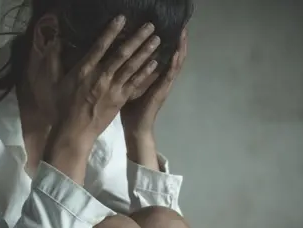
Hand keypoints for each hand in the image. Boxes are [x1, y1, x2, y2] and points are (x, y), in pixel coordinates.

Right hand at [43, 16, 161, 183]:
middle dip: (137, 38)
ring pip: (132, 67)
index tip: (122, 18)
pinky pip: (135, 83)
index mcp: (84, 70)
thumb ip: (54, 60)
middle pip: (122, 54)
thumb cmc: (63, 106)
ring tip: (157, 39)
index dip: (111, 31)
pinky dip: (145, 72)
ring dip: (145, 52)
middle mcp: (101, 76)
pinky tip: (155, 62)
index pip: (100, 46)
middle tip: (150, 25)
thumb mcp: (54, 82)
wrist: (75, 131)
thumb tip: (54, 41)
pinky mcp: (120, 99)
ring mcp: (113, 88)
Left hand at [121, 29, 187, 168]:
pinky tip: (177, 53)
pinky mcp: (162, 91)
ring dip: (180, 48)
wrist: (135, 128)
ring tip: (183, 33)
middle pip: (173, 55)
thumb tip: (119, 55)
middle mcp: (162, 79)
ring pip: (175, 63)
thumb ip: (129, 71)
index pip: (164, 55)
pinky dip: (174, 63)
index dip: (169, 42)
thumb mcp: (129, 84)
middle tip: (181, 25)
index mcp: (154, 76)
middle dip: (177, 40)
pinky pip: (170, 75)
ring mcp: (164, 85)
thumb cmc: (130, 108)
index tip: (169, 27)